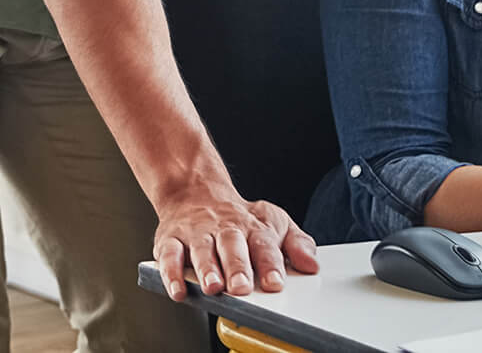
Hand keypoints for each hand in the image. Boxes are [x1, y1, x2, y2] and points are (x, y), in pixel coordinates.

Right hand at [152, 181, 319, 300]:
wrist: (194, 191)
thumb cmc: (238, 218)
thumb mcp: (273, 222)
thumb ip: (297, 244)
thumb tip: (311, 265)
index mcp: (254, 226)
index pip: (264, 244)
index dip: (270, 264)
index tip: (274, 283)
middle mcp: (225, 229)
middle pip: (232, 246)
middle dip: (237, 267)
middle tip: (241, 288)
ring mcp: (197, 233)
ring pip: (201, 250)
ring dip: (206, 269)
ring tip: (213, 287)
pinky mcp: (171, 239)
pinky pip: (169, 255)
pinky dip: (171, 273)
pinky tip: (178, 290)